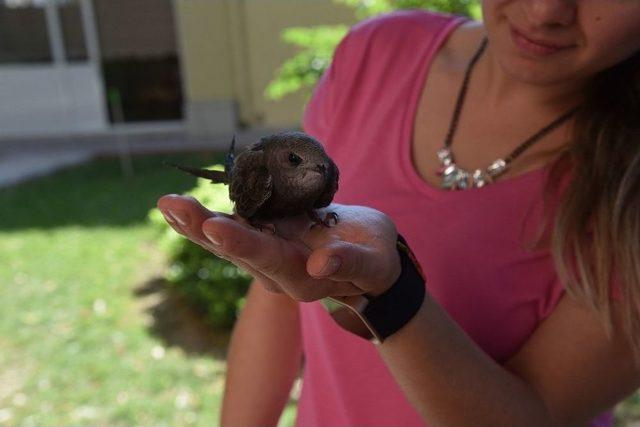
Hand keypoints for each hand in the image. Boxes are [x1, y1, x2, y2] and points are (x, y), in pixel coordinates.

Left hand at [156, 194, 401, 301]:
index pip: (267, 258)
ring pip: (226, 238)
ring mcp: (267, 254)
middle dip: (201, 227)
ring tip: (166, 204)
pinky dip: (206, 216)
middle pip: (235, 248)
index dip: (241, 241)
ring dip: (195, 222)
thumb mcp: (373, 263)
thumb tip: (320, 264)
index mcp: (300, 277)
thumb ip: (350, 263)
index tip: (213, 224)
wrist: (369, 261)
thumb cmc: (376, 263)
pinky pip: (232, 226)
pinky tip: (181, 207)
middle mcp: (275, 270)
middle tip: (170, 205)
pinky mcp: (265, 237)